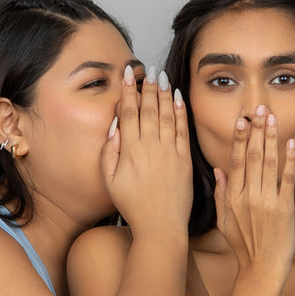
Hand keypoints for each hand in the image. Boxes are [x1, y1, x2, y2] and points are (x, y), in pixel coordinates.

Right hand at [104, 67, 191, 235]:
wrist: (160, 226)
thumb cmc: (133, 206)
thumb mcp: (110, 181)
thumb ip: (109, 152)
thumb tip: (115, 127)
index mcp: (130, 150)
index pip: (128, 111)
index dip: (128, 90)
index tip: (128, 73)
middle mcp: (150, 147)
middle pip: (149, 108)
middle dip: (148, 86)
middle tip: (148, 69)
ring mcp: (169, 152)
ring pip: (167, 115)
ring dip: (164, 93)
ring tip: (162, 77)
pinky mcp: (184, 159)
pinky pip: (183, 130)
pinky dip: (181, 111)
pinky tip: (178, 98)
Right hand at [213, 106, 294, 280]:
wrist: (262, 270)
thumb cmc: (243, 247)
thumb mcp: (223, 221)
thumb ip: (220, 194)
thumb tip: (218, 169)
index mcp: (231, 198)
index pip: (234, 161)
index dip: (238, 138)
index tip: (242, 119)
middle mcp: (247, 197)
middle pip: (252, 156)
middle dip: (256, 130)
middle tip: (260, 109)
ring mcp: (267, 202)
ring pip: (269, 163)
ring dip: (271, 138)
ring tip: (273, 118)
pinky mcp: (284, 209)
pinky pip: (287, 179)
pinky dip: (289, 160)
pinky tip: (290, 143)